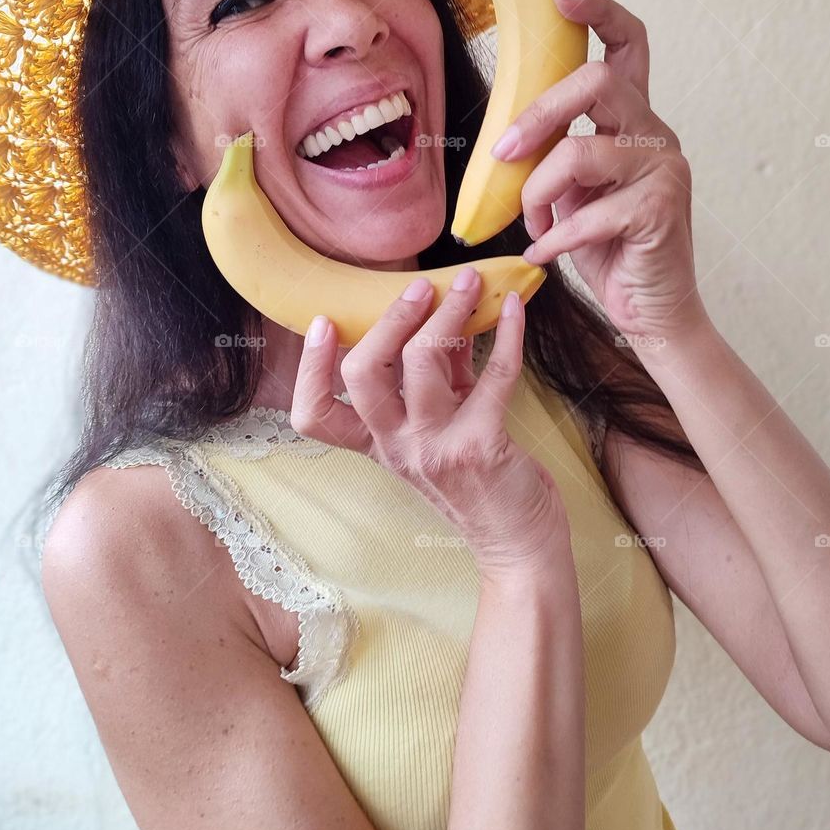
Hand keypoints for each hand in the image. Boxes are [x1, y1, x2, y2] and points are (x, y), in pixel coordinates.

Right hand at [292, 268, 568, 575]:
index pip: (315, 416)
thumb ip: (435, 380)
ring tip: (471, 283)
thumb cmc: (482, 484)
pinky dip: (509, 335)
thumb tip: (439, 316)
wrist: (519, 546)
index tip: (324, 322)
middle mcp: (398, 447)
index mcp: (380, 444)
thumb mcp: (443, 430)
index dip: (310, 369)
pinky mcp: (481, 444)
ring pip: (423, 361)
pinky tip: (517, 310)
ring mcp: (436, 448)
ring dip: (449, 311)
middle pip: (363, 374)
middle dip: (390, 319)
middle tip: (420, 287)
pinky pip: (493, 375)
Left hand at [492, 0, 708, 346]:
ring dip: (539, 193)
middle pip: (598, 81)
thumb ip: (555, 157)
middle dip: (540, 113)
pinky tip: (543, 253)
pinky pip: (589, 213)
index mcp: (634, 120)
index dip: (600, 13)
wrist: (651, 310)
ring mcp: (665, 168)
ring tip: (533, 224)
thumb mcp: (572, 194)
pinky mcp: (661, 209)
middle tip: (503, 152)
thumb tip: (506, 142)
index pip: (630, 45)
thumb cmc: (608, 249)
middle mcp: (656, 132)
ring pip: (583, 152)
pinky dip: (554, 237)